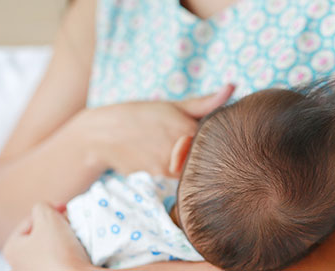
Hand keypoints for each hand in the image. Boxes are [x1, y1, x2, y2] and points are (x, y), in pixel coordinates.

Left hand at [2, 202, 94, 270]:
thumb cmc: (58, 250)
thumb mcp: (47, 216)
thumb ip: (42, 206)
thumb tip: (44, 210)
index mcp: (11, 249)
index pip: (30, 221)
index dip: (49, 211)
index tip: (65, 209)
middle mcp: (18, 265)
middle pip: (40, 234)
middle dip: (56, 225)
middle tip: (70, 222)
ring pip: (50, 247)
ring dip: (63, 238)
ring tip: (75, 236)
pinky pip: (58, 260)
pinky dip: (67, 253)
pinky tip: (76, 252)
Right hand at [67, 84, 234, 177]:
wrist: (102, 134)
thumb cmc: (141, 115)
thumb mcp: (173, 105)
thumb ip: (206, 102)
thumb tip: (233, 87)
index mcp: (188, 127)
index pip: (218, 139)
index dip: (218, 139)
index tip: (214, 134)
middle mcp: (180, 148)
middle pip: (205, 158)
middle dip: (201, 153)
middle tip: (182, 142)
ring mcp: (168, 165)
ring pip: (189, 169)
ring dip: (185, 162)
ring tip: (167, 148)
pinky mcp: (156, 177)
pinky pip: (174, 177)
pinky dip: (172, 169)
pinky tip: (157, 158)